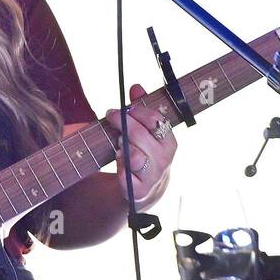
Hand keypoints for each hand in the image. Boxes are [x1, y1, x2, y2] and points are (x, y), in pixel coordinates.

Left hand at [105, 84, 177, 208]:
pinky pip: (125, 176)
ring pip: (134, 156)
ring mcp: (152, 176)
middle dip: (123, 123)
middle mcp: (164, 159)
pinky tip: (118, 161)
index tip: (122, 108)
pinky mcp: (139, 192)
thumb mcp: (146, 132)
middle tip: (111, 116)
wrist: (145, 191)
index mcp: (169, 141)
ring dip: (121, 147)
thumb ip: (141, 109)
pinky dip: (119, 167)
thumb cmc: (144, 154)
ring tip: (117, 143)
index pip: (156, 120)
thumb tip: (136, 87)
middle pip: (140, 135)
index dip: (137, 111)